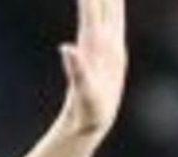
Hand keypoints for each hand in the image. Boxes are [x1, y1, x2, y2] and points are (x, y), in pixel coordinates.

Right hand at [58, 0, 127, 138]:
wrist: (97, 124)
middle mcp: (109, 43)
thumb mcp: (84, 95)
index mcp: (101, 49)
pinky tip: (103, 2)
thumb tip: (66, 47)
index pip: (94, 13)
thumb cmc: (89, 113)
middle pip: (108, 6)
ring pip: (110, 11)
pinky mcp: (106, 50)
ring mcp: (110, 45)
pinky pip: (106, 20)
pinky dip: (103, 6)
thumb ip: (77, 71)